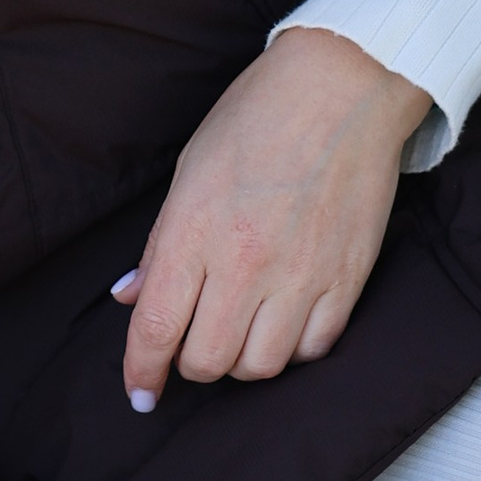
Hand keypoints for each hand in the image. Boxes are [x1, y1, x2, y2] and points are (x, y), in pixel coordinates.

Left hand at [111, 28, 432, 407]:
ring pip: (261, 366)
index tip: (140, 393)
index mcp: (195, 230)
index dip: (141, 371)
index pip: (156, 327)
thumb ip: (160, 243)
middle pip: (207, 361)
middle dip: (190, 362)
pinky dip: (294, 348)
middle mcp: (246, 261)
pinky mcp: (348, 278)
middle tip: (193, 339)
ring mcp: (302, 274)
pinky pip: (315, 349)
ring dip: (241, 360)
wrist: (342, 87)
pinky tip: (284, 322)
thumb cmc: (257, 118)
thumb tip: (132, 297)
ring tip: (239, 329)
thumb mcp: (190, 170)